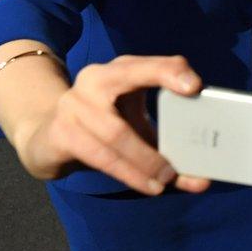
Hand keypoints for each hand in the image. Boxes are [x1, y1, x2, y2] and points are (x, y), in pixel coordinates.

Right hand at [13, 55, 209, 196]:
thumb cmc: (106, 124)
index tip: (195, 87)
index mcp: (121, 69)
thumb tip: (202, 177)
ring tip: (167, 180)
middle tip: (181, 160)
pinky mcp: (61, 132)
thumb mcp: (135, 121)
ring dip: (145, 162)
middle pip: (129, 104)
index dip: (170, 72)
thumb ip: (166, 137)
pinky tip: (147, 185)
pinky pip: (99, 155)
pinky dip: (128, 173)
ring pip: (116, 135)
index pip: (148, 65)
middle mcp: (95, 79)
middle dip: (160, 115)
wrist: (49, 135)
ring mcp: (74, 104)